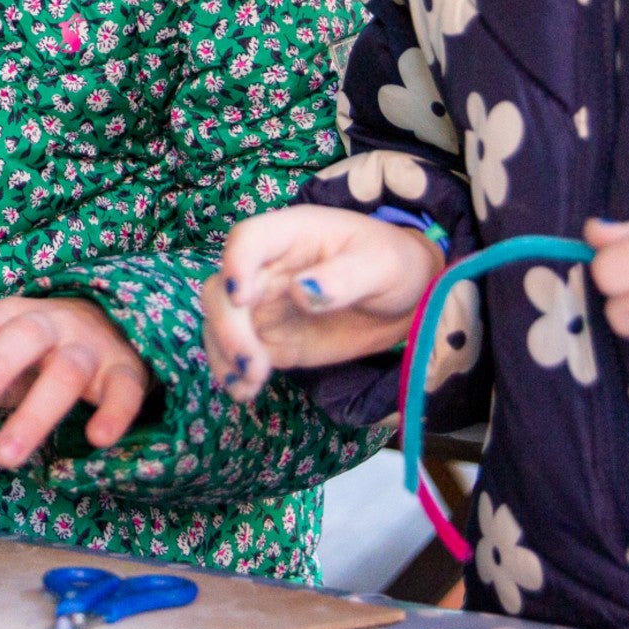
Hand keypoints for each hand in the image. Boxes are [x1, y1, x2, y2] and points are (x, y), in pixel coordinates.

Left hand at [0, 296, 150, 468]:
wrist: (113, 330)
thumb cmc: (36, 359)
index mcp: (9, 318)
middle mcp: (50, 325)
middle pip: (24, 336)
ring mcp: (90, 347)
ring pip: (68, 371)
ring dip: (36, 412)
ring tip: (4, 456)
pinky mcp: (126, 372)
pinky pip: (125, 389)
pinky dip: (115, 411)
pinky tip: (98, 439)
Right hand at [203, 205, 445, 402]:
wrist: (408, 299)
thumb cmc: (395, 265)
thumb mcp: (383, 264)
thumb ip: (346, 276)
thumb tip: (302, 291)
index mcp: (291, 235)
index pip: (247, 239)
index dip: (235, 265)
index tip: (240, 299)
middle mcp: (266, 268)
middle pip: (222, 289)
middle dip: (227, 326)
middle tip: (253, 363)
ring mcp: (264, 306)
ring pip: (219, 324)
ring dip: (224, 354)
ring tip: (250, 384)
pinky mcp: (271, 340)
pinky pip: (237, 354)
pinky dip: (233, 374)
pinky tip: (246, 392)